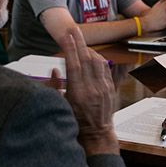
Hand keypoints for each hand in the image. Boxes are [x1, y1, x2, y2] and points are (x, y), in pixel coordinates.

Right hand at [57, 30, 118, 154]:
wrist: (96, 135)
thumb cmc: (76, 123)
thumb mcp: (61, 106)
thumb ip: (56, 87)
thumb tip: (54, 69)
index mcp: (77, 93)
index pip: (73, 65)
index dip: (70, 49)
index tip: (66, 37)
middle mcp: (92, 89)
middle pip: (86, 59)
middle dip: (79, 43)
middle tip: (74, 31)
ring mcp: (103, 88)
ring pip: (98, 62)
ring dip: (90, 51)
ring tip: (82, 44)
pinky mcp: (111, 89)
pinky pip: (106, 69)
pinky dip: (99, 60)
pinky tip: (94, 56)